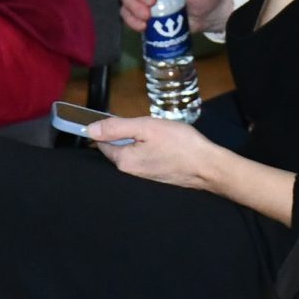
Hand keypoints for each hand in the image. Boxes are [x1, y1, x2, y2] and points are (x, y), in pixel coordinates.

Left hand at [86, 115, 225, 191]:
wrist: (208, 165)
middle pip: (117, 148)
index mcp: (123, 161)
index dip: (109, 127)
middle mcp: (129, 173)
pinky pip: (145, 159)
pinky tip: (165, 145)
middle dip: (126, 134)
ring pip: (132, 152)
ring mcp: (143, 177)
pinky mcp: (155, 178)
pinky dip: (150, 149)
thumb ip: (116, 127)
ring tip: (159, 135)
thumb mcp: (146, 127)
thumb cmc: (179, 143)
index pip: (102, 142)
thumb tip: (89, 129)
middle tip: (147, 126)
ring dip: (139, 141)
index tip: (125, 119)